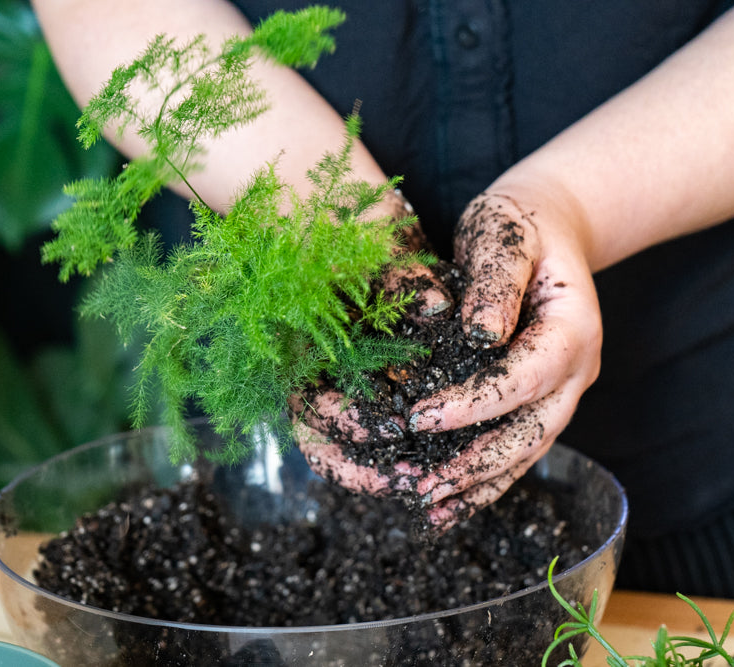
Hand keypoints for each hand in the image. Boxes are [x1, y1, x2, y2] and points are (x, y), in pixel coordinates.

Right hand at [294, 192, 447, 493]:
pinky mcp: (363, 381)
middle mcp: (309, 372)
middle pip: (323, 444)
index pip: (310, 407)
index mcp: (298, 344)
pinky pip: (371, 429)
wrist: (346, 215)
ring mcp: (334, 380)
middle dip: (366, 469)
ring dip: (382, 469)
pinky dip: (396, 449)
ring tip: (427, 477)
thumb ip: (401, 277)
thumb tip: (436, 306)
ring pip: (344, 447)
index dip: (350, 425)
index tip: (397, 427)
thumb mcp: (374, 244)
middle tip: (415, 478)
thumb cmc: (351, 225)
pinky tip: (434, 454)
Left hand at [407, 190, 602, 529]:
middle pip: (532, 430)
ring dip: (480, 484)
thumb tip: (481, 333)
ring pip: (527, 451)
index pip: (525, 377)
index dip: (475, 403)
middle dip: (477, 463)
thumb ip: (495, 281)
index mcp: (574, 329)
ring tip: (430, 508)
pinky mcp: (540, 400)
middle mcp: (577, 370)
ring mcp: (562, 391)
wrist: (550, 226)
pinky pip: (516, 447)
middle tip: (423, 486)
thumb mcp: (504, 235)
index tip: (421, 417)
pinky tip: (449, 502)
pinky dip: (485, 478)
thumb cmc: (521, 225)